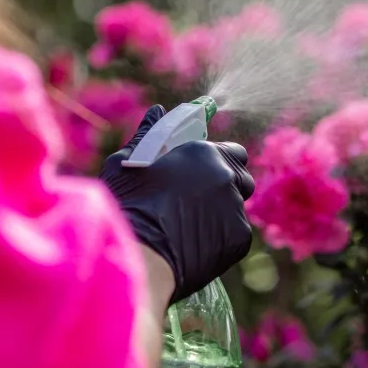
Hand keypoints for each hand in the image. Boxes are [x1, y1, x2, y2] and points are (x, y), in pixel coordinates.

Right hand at [100, 105, 254, 302]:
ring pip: (237, 207)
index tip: (205, 171)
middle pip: (241, 177)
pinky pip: (235, 232)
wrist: (135, 256)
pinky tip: (196, 243)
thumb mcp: (129, 164)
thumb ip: (149, 135)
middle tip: (199, 199)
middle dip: (226, 185)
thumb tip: (157, 112)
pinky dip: (221, 236)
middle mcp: (226, 176)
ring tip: (192, 224)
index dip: (221, 160)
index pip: (234, 151)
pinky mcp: (240, 238)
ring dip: (222, 211)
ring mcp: (236, 207)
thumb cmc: (125, 206)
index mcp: (203, 153)